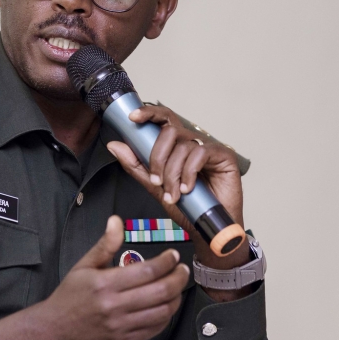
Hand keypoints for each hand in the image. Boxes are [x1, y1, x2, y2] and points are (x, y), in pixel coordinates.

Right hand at [42, 215, 189, 339]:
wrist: (54, 330)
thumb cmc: (70, 295)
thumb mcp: (83, 266)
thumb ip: (105, 244)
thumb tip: (117, 221)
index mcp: (105, 284)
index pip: (147, 271)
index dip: (166, 261)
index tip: (173, 255)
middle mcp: (115, 307)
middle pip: (160, 291)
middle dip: (178, 278)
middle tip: (182, 269)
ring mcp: (121, 328)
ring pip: (162, 312)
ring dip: (176, 298)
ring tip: (177, 287)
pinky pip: (155, 329)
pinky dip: (165, 316)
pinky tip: (165, 305)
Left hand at [106, 104, 243, 233]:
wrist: (208, 226)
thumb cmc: (186, 206)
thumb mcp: (155, 186)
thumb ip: (136, 165)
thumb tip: (114, 145)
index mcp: (176, 144)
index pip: (162, 119)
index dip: (148, 113)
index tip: (132, 118)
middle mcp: (192, 142)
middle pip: (170, 131)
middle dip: (157, 157)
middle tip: (157, 181)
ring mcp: (208, 147)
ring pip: (183, 146)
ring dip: (173, 173)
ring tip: (173, 194)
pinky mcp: (224, 155)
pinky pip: (201, 153)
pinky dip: (189, 172)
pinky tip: (188, 189)